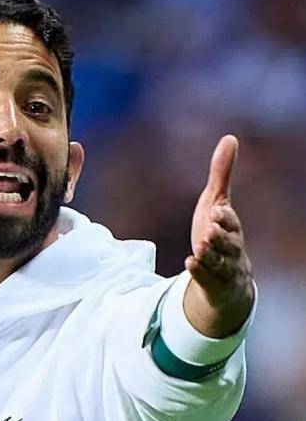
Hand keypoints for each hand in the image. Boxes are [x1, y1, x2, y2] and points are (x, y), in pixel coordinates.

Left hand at [185, 135, 253, 337]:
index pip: (229, 221)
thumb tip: (230, 137)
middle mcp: (231, 248)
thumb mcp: (217, 203)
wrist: (227, 275)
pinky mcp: (212, 283)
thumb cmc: (220, 233)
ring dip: (210, 255)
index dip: (224, 217)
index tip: (215, 211)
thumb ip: (222, 174)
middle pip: (228, 243)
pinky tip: (189, 263)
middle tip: (208, 230)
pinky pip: (208, 278)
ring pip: (220, 262)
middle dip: (220, 237)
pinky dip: (199, 272)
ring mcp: (223, 267)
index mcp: (231, 227)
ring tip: (200, 247)